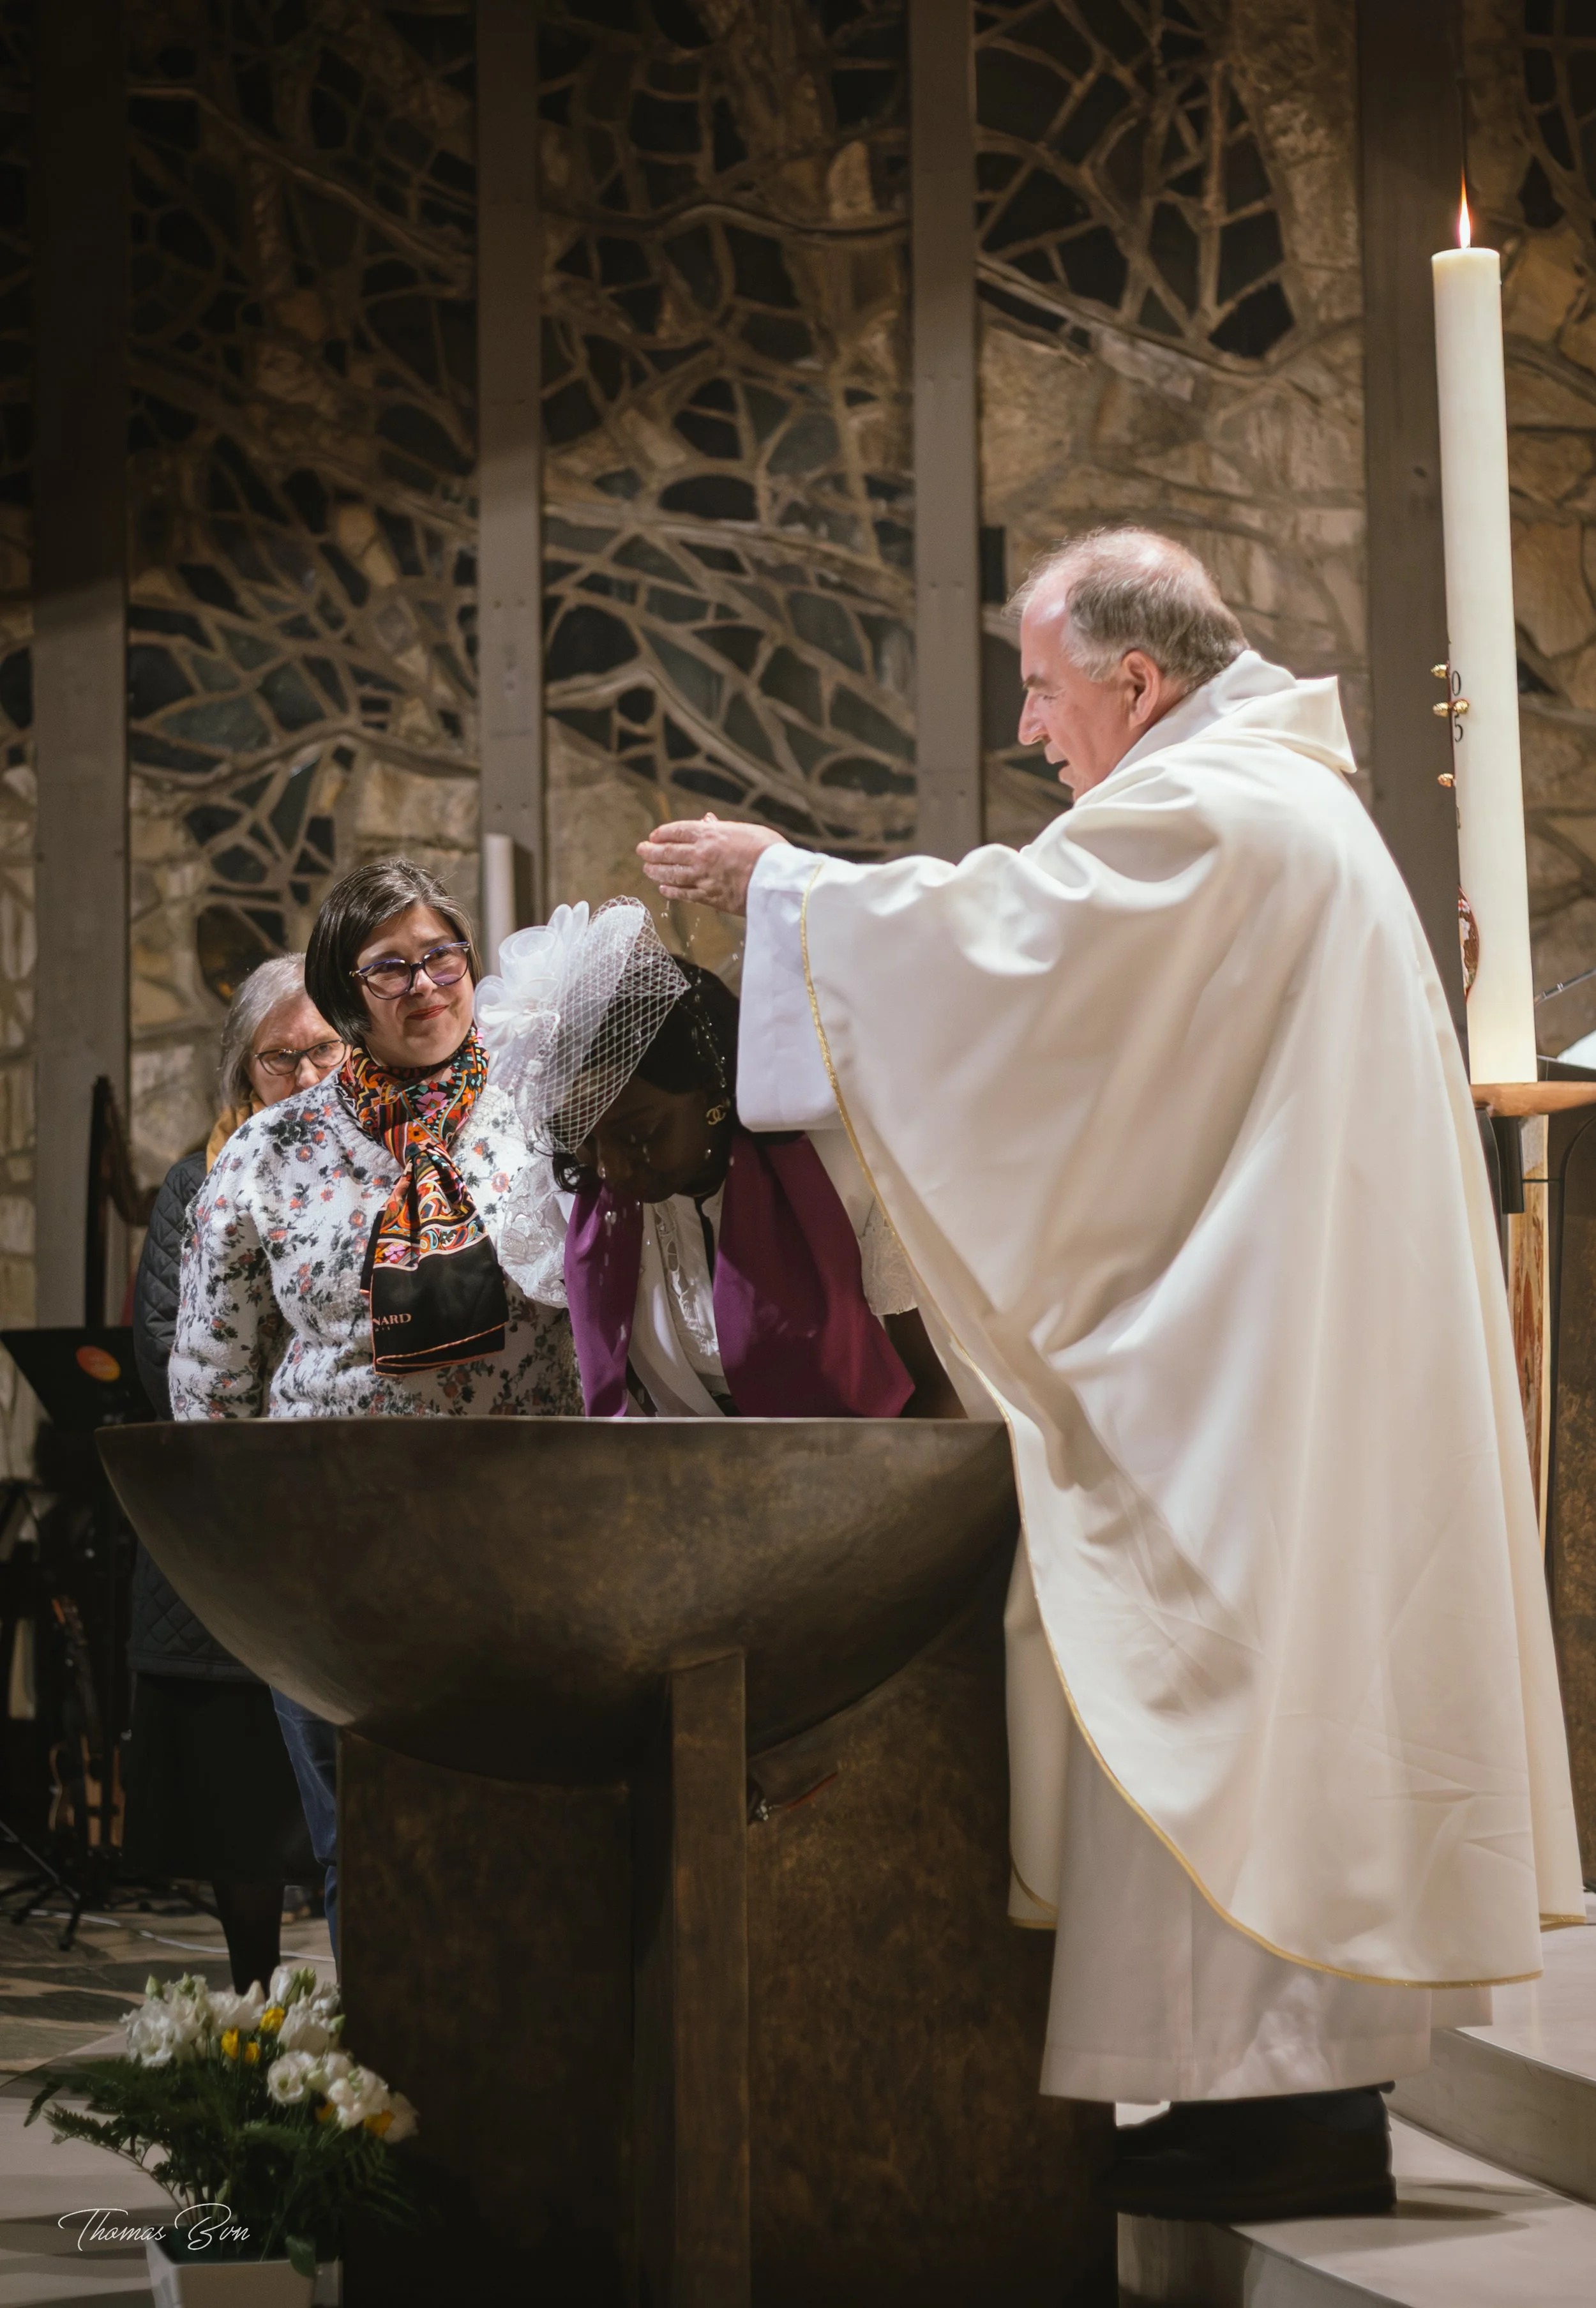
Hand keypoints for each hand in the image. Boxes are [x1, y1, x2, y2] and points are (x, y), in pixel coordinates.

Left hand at [636, 815, 786, 916]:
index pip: (677, 831)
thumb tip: (707, 821)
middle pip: (668, 853)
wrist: (777, 880)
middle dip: (651, 852)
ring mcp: (703, 877)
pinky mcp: (709, 897)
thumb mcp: (745, 830)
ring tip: (647, 869)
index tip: (654, 835)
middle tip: (641, 851)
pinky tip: (663, 889)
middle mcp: (701, 855)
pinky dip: (671, 891)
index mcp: (709, 834)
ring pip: (671, 874)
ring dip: (656, 871)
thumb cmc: (768, 851)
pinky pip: (684, 893)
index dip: (663, 833)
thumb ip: (722, 828)